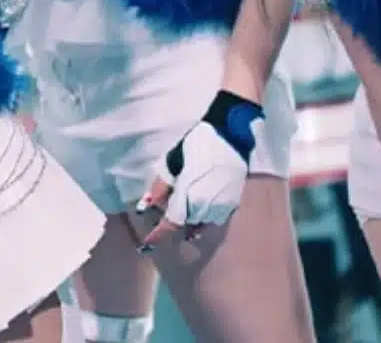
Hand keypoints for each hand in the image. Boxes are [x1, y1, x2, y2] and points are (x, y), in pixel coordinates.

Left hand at [136, 90, 261, 245]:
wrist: (231, 136)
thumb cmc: (198, 145)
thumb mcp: (173, 162)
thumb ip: (160, 187)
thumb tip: (147, 205)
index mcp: (189, 197)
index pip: (171, 224)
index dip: (158, 235)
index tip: (147, 244)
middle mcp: (206, 207)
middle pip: (185, 224)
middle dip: (173, 221)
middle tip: (163, 212)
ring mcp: (222, 207)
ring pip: (201, 223)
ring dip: (189, 220)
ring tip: (182, 208)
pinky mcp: (233, 203)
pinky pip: (214, 218)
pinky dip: (204, 217)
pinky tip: (198, 207)